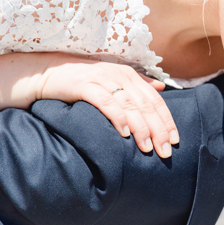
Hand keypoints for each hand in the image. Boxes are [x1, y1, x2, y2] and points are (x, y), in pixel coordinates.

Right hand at [38, 54, 178, 155]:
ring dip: (140, 128)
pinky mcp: (84, 85)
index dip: (167, 120)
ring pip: (129, 105)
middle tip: (165, 151)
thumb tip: (162, 86)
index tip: (175, 140)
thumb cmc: (83, 81)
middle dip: (158, 129)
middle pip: (145, 105)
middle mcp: (119, 74)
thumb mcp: (113, 79)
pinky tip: (124, 133)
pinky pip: (105, 102)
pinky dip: (117, 117)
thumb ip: (138, 83)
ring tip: (146, 148)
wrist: (47, 73)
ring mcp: (102, 79)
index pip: (155, 100)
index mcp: (129, 75)